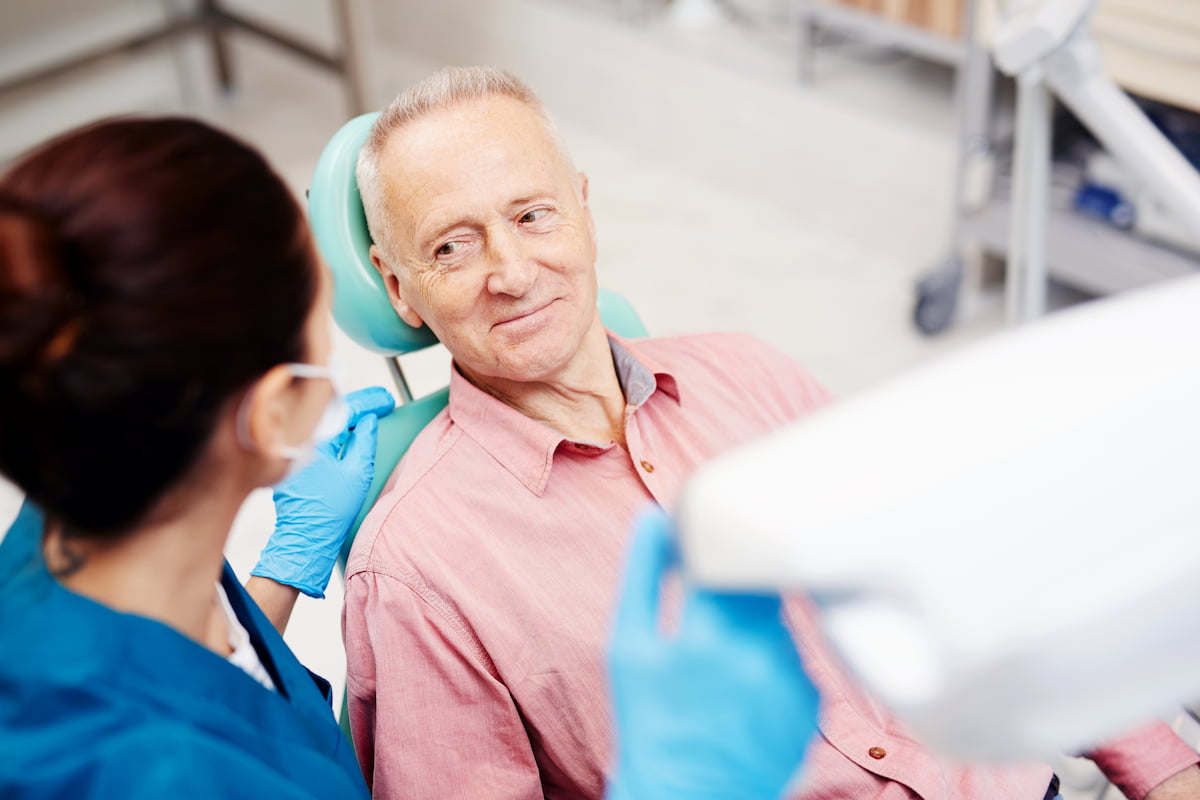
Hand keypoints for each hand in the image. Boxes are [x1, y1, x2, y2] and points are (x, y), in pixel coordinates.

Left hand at [251, 386, 394, 597]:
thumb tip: (369, 421)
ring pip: (323, 423)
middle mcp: (298, 440)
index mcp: (314, 440)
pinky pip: (315, 436)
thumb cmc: (331, 511)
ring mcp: (292, 451)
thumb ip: (365, 441)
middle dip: (359, 405)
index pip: (344, 409)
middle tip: (382, 403)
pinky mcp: (292, 462)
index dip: (369, 402)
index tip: (386, 401)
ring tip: (370, 414)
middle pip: (331, 411)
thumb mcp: (358, 473)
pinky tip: (349, 432)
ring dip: (346, 417)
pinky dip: (334, 431)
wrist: (306, 539)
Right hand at [606, 506, 819, 799]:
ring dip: (756, 617)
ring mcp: (792, 679)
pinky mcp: (813, 700)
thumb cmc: (648, 721)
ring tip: (723, 654)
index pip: (726, 554)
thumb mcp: (627, 647)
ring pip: (781, 613)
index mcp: (708, 634)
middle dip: (736, 580)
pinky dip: (774, 653)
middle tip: (710, 609)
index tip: (699, 553)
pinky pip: (798, 651)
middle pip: (759, 579)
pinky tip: (746, 682)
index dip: (711, 547)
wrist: (689, 795)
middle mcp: (759, 654)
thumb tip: (654, 518)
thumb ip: (640, 573)